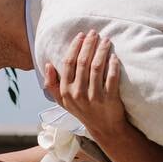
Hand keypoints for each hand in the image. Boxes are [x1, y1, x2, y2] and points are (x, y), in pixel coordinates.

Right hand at [45, 29, 128, 143]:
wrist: (104, 128)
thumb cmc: (83, 111)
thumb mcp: (63, 101)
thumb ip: (52, 85)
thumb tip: (47, 65)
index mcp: (66, 91)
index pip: (69, 63)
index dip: (75, 46)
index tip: (81, 36)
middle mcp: (78, 94)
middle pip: (83, 62)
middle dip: (89, 44)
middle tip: (95, 33)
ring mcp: (94, 97)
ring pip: (97, 67)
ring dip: (102, 50)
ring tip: (106, 40)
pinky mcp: (109, 99)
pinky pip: (112, 77)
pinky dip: (113, 64)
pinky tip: (114, 56)